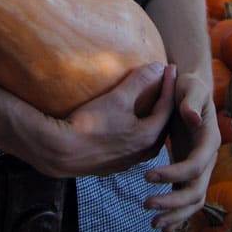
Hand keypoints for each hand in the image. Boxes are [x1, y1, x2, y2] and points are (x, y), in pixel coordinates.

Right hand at [19, 62, 176, 177]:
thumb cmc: (90, 124)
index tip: (171, 67)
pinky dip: (138, 129)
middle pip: (162, 125)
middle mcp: (141, 153)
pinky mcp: (112, 164)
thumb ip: (140, 81)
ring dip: (153, 119)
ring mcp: (126, 161)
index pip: (167, 107)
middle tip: (166, 85)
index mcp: (148, 137)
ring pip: (148, 137)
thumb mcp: (118, 98)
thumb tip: (157, 66)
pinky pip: (134, 144)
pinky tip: (129, 123)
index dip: (169, 85)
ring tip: (152, 103)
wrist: (60, 151)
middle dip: (166, 104)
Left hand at [143, 71, 220, 231]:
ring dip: (175, 214)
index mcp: (210, 139)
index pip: (196, 165)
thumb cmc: (188, 85)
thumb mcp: (189, 86)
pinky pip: (185, 197)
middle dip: (174, 202)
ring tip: (153, 223)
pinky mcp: (188, 171)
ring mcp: (199, 167)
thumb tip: (192, 117)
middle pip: (196, 190)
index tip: (148, 176)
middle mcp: (208, 158)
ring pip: (193, 200)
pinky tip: (161, 225)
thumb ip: (191, 101)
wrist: (188, 89)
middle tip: (146, 204)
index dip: (174, 173)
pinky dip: (175, 214)